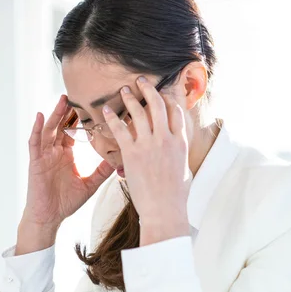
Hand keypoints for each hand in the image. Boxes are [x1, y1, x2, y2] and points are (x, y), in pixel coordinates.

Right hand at [22, 95, 113, 229]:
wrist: (49, 217)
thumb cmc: (66, 202)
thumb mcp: (90, 184)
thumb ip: (102, 171)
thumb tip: (120, 160)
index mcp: (67, 154)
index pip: (75, 131)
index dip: (82, 119)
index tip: (94, 105)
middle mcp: (55, 151)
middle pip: (62, 125)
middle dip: (69, 110)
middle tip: (79, 94)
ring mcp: (44, 155)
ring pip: (49, 129)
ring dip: (55, 114)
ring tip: (62, 100)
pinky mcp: (35, 162)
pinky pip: (34, 142)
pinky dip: (36, 128)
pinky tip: (39, 116)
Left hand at [102, 77, 191, 242]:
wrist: (164, 210)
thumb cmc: (175, 196)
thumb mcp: (184, 171)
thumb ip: (179, 156)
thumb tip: (178, 151)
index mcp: (181, 143)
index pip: (176, 113)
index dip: (168, 100)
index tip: (162, 93)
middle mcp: (166, 139)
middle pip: (158, 105)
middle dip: (149, 90)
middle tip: (141, 81)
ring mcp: (149, 144)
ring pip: (139, 112)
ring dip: (130, 98)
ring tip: (123, 90)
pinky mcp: (133, 153)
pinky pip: (121, 129)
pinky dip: (113, 118)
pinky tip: (106, 111)